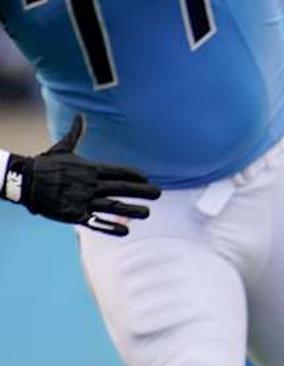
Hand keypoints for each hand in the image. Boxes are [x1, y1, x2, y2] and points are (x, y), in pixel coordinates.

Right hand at [2, 114, 160, 235]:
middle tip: (158, 193)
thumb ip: (76, 134)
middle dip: (141, 191)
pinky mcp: (75, 214)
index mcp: (90, 169)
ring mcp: (84, 200)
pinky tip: (125, 231)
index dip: (134, 175)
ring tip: (147, 213)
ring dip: (132, 210)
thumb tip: (80, 116)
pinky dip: (111, 227)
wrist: (24, 181)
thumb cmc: (45, 164)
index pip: (118, 171)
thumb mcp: (63, 148)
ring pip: (113, 206)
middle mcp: (90, 185)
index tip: (147, 178)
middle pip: (121, 188)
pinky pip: (97, 222)